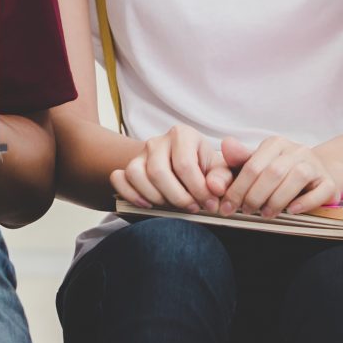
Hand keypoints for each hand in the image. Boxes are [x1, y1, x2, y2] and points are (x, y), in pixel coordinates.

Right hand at [110, 124, 228, 210]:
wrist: (184, 167)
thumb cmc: (205, 169)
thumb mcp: (220, 170)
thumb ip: (223, 177)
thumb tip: (215, 188)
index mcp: (183, 135)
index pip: (185, 165)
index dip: (198, 189)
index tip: (209, 204)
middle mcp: (158, 141)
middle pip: (158, 172)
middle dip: (177, 197)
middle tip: (192, 208)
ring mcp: (140, 153)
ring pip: (136, 175)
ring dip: (154, 197)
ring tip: (172, 205)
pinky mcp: (128, 166)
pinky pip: (119, 178)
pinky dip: (130, 194)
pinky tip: (147, 204)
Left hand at [218, 134, 339, 217]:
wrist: (318, 173)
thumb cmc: (281, 172)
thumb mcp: (258, 164)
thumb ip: (239, 159)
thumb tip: (226, 144)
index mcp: (275, 144)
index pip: (252, 166)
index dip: (237, 189)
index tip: (227, 207)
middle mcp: (297, 150)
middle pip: (273, 172)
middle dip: (255, 196)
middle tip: (247, 211)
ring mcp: (315, 165)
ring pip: (297, 178)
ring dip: (278, 200)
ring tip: (266, 213)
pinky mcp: (330, 182)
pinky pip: (319, 192)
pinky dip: (304, 203)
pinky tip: (291, 210)